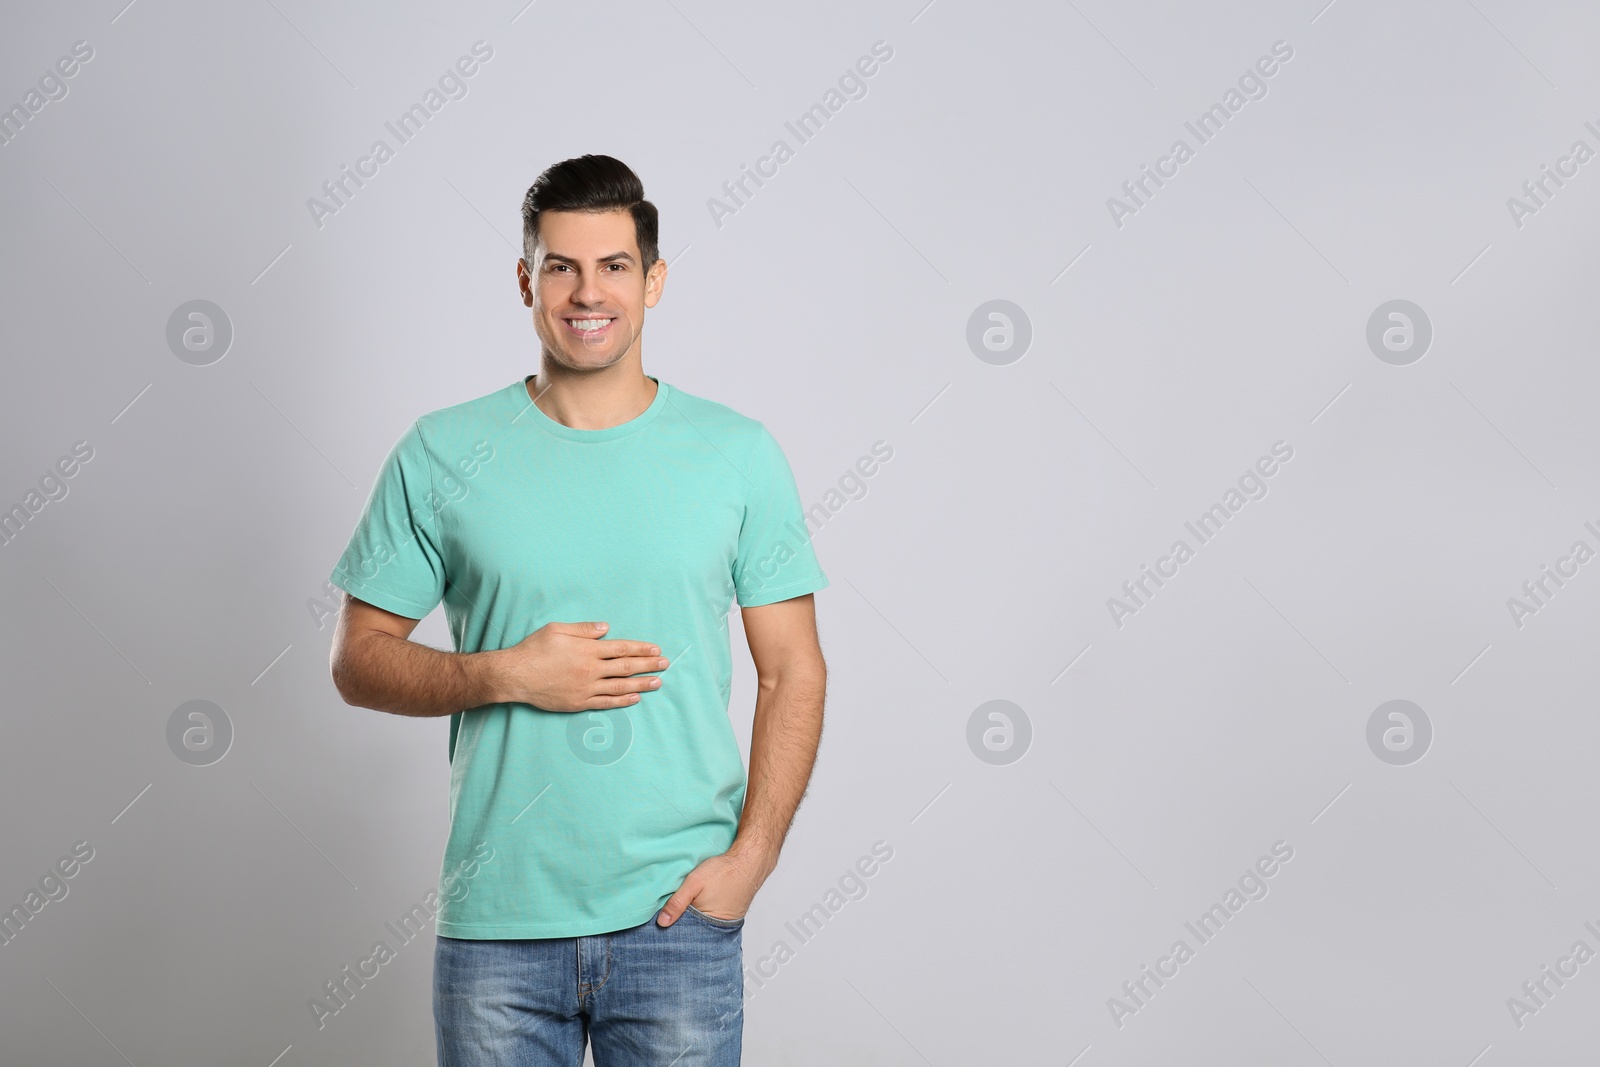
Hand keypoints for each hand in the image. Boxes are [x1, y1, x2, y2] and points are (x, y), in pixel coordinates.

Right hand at [496, 621, 666, 712]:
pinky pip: (606, 702)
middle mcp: (591, 669)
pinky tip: (635, 697)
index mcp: (588, 650)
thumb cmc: (534, 649)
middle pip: (626, 667)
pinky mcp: (579, 702)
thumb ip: (583, 629)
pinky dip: (623, 700)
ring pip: (621, 686)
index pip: (622, 648)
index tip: (656, 649)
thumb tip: (605, 628)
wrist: (516, 675)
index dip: (641, 649)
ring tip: (658, 682)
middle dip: (648, 665)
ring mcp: (586, 688)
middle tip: (665, 664)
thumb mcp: (557, 629)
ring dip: (642, 684)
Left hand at [656, 847, 771, 925]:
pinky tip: (700, 904)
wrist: (749, 861)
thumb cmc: (724, 871)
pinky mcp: (731, 914)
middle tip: (671, 915)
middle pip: (694, 931)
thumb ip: (677, 902)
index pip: (685, 934)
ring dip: (695, 918)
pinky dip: (705, 913)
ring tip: (687, 908)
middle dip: (683, 925)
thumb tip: (662, 922)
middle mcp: (719, 927)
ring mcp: (727, 922)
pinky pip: (713, 918)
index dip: (673, 928)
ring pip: (703, 924)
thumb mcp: (694, 883)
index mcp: (708, 924)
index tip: (661, 924)